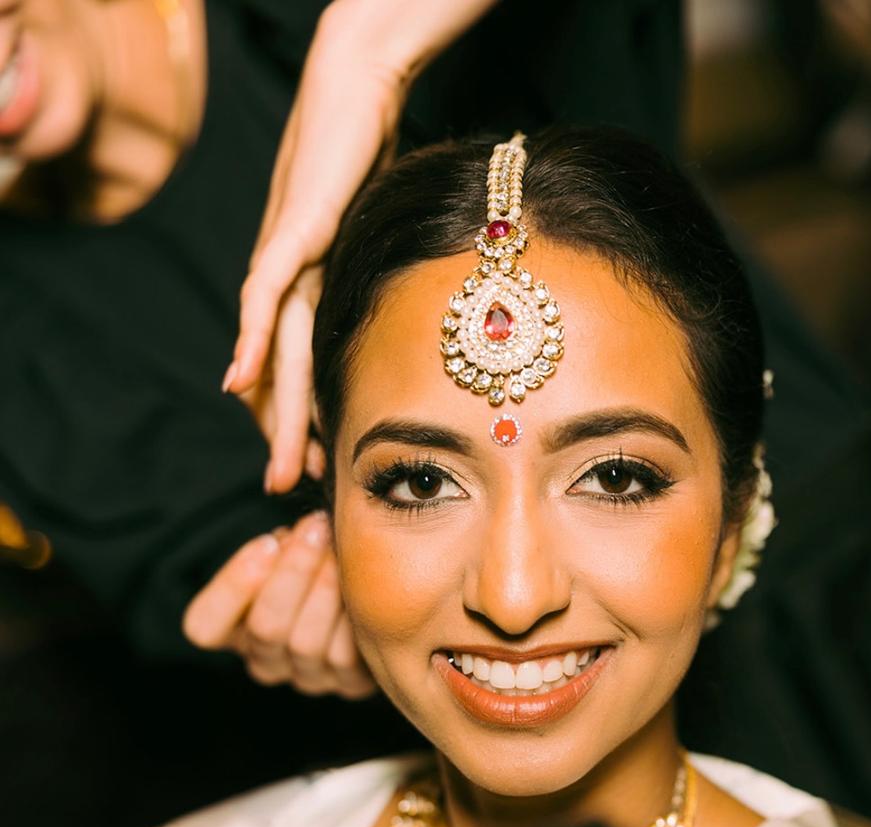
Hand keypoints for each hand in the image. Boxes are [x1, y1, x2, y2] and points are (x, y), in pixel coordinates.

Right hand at [183, 513, 374, 698]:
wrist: (368, 592)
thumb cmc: (315, 560)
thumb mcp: (284, 546)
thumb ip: (274, 542)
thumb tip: (289, 528)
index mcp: (231, 629)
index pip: (204, 627)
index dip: (231, 587)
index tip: (266, 543)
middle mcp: (264, 660)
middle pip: (265, 629)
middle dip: (292, 572)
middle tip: (315, 529)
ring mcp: (306, 677)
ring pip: (305, 644)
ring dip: (326, 589)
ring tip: (341, 549)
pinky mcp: (347, 684)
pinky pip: (346, 657)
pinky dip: (353, 616)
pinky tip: (363, 583)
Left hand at [223, 0, 499, 492]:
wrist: (361, 83)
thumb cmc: (377, 154)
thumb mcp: (387, 241)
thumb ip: (388, 288)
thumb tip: (426, 331)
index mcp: (314, 288)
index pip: (306, 364)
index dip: (308, 418)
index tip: (321, 468)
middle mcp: (291, 280)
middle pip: (285, 372)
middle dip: (285, 437)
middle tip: (285, 491)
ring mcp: (286, 256)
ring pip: (274, 350)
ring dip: (273, 413)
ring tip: (275, 468)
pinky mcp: (293, 229)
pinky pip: (266, 294)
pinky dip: (250, 340)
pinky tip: (237, 384)